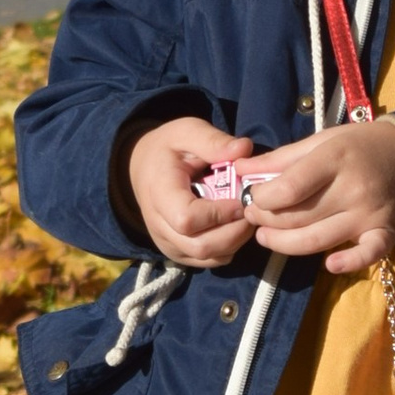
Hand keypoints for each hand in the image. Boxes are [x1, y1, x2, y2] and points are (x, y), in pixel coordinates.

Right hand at [127, 116, 261, 267]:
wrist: (143, 169)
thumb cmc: (168, 149)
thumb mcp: (187, 132)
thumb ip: (213, 141)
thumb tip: (244, 149)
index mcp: (159, 194)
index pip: (187, 219)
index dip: (220, 213)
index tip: (240, 197)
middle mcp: (159, 226)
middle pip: (201, 246)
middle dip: (235, 231)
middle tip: (252, 210)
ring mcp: (168, 243)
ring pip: (208, 258)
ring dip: (235, 241)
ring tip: (245, 216)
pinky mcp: (178, 252)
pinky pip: (209, 261)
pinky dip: (228, 248)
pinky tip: (234, 225)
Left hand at [245, 119, 394, 276]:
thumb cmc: (359, 147)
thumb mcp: (321, 141)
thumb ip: (281, 158)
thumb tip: (241, 170)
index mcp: (335, 159)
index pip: (289, 188)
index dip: (262, 199)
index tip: (251, 198)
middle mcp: (353, 188)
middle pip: (298, 217)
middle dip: (266, 220)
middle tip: (253, 217)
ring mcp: (370, 214)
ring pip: (318, 241)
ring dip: (284, 245)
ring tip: (267, 237)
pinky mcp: (386, 234)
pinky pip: (366, 256)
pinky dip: (348, 264)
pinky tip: (329, 266)